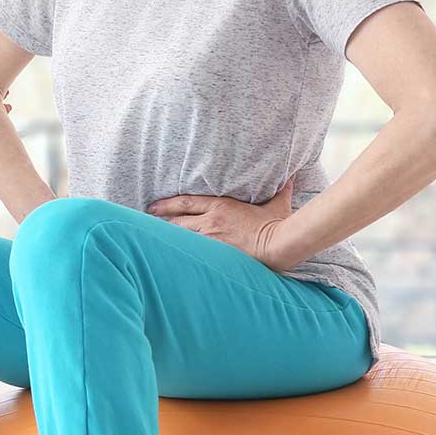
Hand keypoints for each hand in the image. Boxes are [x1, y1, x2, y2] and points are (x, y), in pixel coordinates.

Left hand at [146, 177, 297, 271]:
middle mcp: (211, 221)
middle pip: (177, 220)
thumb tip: (289, 177)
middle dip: (161, 220)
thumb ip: (279, 189)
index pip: (186, 202)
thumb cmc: (277, 224)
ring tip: (151, 240)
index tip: (153, 206)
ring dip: (166, 238)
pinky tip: (168, 257)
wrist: (278, 244)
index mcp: (221, 206)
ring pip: (181, 237)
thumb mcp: (277, 203)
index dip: (167, 204)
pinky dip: (179, 253)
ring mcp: (210, 238)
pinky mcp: (214, 254)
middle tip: (146, 221)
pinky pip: (191, 252)